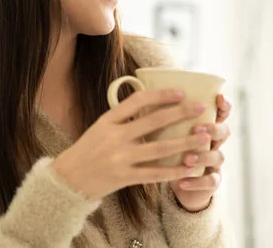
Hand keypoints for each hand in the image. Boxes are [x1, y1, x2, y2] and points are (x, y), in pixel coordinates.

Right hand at [51, 90, 211, 199]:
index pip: (137, 100)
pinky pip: (155, 174)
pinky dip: (174, 171)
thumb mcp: (100, 127)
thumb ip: (123, 117)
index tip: (181, 92)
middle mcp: (114, 137)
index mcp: (108, 120)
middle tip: (201, 108)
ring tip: (204, 138)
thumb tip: (150, 100)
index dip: (161, 95)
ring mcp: (120, 158)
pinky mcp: (124, 178)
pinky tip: (190, 168)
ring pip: (160, 149)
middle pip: (153, 122)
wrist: (68, 180)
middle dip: (180, 113)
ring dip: (185, 143)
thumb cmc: (88, 150)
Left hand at [170, 94, 231, 210]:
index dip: (224, 104)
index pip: (221, 112)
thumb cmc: (168, 152)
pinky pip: (211, 181)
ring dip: (203, 156)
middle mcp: (214, 142)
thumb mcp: (166, 134)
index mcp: (205, 126)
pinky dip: (197, 181)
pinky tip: (183, 181)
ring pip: (219, 156)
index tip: (219, 97)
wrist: (177, 183)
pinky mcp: (211, 181)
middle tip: (196, 128)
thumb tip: (144, 101)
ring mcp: (214, 163)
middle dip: (213, 128)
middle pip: (224, 131)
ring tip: (187, 158)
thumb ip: (164, 120)